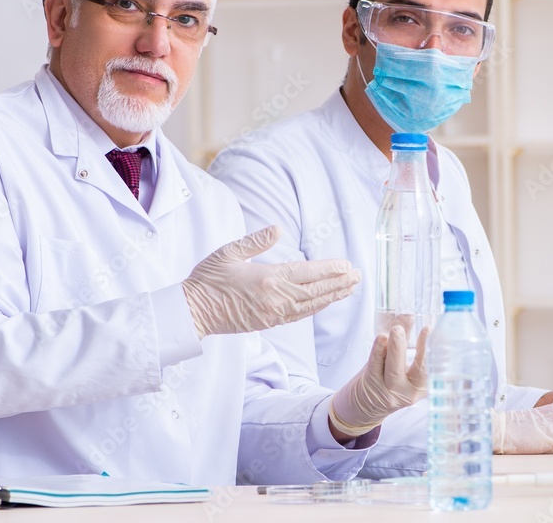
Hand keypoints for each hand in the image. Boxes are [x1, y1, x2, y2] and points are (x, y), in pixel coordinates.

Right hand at [182, 225, 359, 337]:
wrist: (193, 312)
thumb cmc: (208, 279)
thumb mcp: (228, 252)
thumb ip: (256, 241)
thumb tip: (278, 228)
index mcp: (268, 279)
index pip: (307, 273)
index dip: (329, 269)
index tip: (347, 265)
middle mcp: (276, 298)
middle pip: (316, 291)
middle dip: (339, 283)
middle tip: (358, 276)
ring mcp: (274, 313)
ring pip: (312, 305)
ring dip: (333, 296)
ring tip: (350, 288)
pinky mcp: (269, 323)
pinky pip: (300, 315)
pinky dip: (317, 307)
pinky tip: (325, 301)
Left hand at [329, 325, 428, 438]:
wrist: (363, 406)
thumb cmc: (386, 379)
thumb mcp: (401, 364)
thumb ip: (406, 340)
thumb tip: (410, 314)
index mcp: (422, 387)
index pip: (433, 368)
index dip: (434, 349)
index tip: (434, 330)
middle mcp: (409, 393)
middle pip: (417, 371)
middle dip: (419, 349)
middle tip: (422, 330)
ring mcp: (390, 392)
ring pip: (394, 370)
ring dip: (396, 349)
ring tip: (397, 330)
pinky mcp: (372, 386)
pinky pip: (376, 367)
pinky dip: (378, 351)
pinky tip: (381, 338)